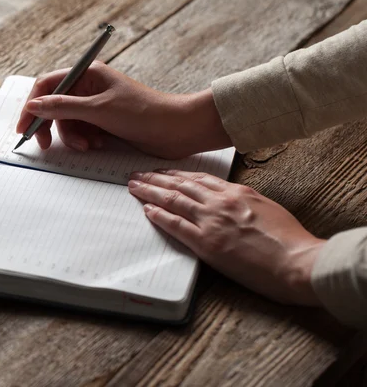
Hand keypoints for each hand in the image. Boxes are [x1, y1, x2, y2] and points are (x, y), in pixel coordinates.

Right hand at [16, 61, 231, 158]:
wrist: (177, 130)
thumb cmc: (143, 112)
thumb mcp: (99, 110)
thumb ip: (63, 107)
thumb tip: (33, 105)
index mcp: (87, 74)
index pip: (47, 85)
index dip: (32, 105)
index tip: (24, 127)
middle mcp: (89, 87)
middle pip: (55, 106)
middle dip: (52, 126)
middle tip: (47, 145)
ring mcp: (97, 106)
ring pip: (68, 123)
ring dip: (73, 137)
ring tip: (88, 146)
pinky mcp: (104, 123)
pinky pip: (82, 132)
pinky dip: (85, 141)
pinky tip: (98, 145)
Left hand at [127, 169, 324, 305]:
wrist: (298, 262)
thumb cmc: (290, 240)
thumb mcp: (267, 208)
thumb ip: (244, 200)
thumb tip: (230, 199)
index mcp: (237, 192)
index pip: (198, 179)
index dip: (176, 174)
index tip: (162, 172)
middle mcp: (220, 202)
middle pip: (180, 185)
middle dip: (156, 178)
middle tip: (137, 174)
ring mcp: (212, 221)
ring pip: (173, 200)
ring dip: (150, 191)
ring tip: (134, 186)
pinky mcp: (207, 243)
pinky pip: (176, 225)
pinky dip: (159, 216)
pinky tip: (146, 209)